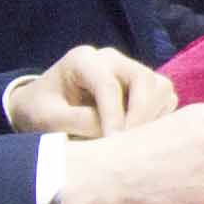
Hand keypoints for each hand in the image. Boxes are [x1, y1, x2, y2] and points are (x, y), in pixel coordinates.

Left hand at [6, 46, 182, 136]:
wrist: (40, 106)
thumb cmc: (39, 111)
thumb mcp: (47, 119)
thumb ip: (78, 123)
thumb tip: (114, 134)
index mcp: (83, 60)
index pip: (108, 85)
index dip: (114, 116)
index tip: (112, 144)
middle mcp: (110, 59)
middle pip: (143, 78)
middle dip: (141, 113)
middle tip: (128, 143)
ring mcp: (128, 70)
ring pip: (160, 87)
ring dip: (152, 116)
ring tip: (134, 142)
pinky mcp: (141, 87)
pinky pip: (164, 99)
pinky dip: (158, 119)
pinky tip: (139, 137)